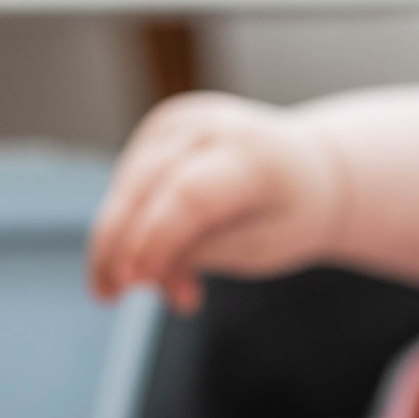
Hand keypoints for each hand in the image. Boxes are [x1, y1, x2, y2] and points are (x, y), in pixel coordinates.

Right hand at [87, 93, 343, 313]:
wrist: (311, 172)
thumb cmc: (289, 217)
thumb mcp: (260, 248)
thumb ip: (200, 252)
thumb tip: (133, 271)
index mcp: (254, 155)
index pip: (190, 194)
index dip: (155, 237)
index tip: (131, 281)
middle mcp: (211, 125)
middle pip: (145, 185)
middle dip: (118, 244)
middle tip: (107, 296)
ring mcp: (180, 121)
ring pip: (128, 187)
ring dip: (126, 246)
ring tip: (174, 294)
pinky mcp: (159, 130)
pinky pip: (130, 184)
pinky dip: (134, 228)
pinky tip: (161, 265)